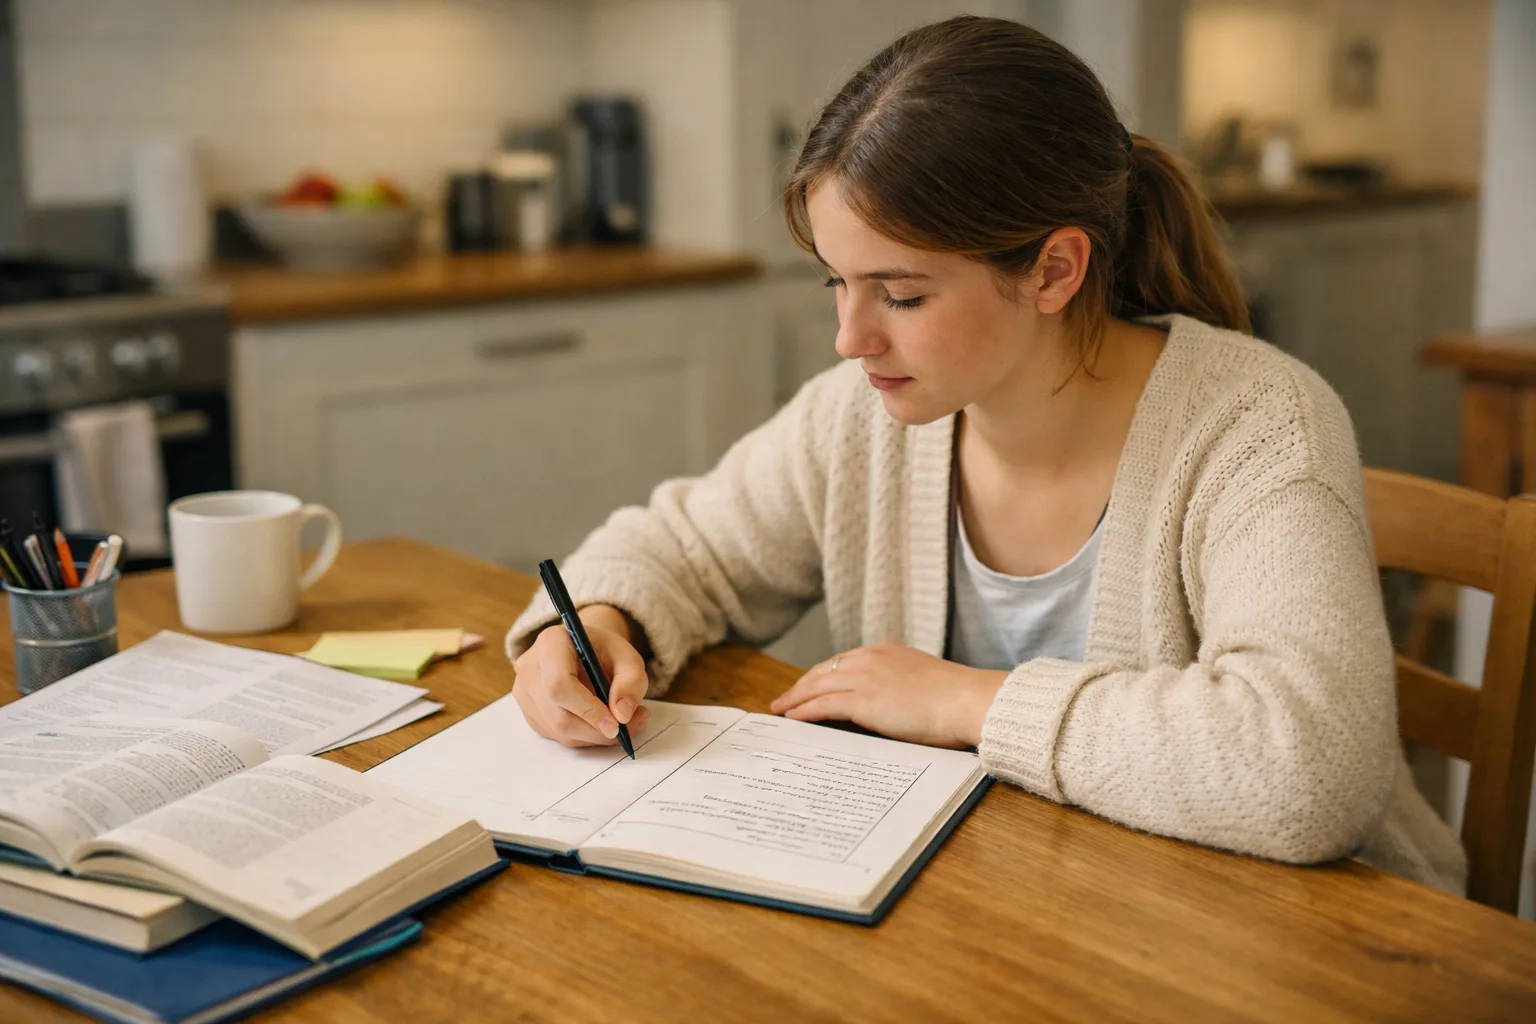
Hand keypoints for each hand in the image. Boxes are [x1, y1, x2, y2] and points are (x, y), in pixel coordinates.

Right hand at [512, 604, 649, 746]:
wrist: (585, 651)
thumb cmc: (605, 652)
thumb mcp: (628, 658)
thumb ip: (631, 682)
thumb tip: (623, 715)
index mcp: (551, 643)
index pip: (560, 684)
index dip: (588, 710)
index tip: (616, 724)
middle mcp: (529, 668)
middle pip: (558, 715)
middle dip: (595, 730)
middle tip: (627, 730)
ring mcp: (524, 692)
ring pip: (558, 730)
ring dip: (593, 736)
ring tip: (620, 723)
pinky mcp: (529, 712)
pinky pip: (556, 736)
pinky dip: (583, 737)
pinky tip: (599, 723)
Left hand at [769, 643, 1005, 747]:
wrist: (969, 701)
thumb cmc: (956, 700)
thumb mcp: (922, 682)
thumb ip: (899, 686)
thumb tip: (888, 705)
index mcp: (886, 651)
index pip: (842, 661)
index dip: (821, 675)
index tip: (809, 685)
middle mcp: (871, 658)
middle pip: (823, 670)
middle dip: (801, 685)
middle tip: (784, 698)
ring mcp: (866, 678)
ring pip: (817, 685)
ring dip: (795, 698)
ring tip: (780, 709)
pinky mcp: (864, 701)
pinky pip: (823, 705)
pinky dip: (804, 711)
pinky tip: (793, 718)